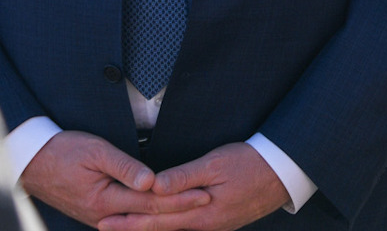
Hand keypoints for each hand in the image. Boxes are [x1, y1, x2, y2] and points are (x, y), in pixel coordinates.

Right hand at [20, 131, 209, 228]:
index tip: (204, 192)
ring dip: (166, 217)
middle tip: (208, 203)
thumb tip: (151, 183)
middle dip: (180, 210)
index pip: (152, 203)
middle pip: (150, 216)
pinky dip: (147, 218)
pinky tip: (161, 217)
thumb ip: (125, 167)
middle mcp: (104, 215)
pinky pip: (128, 219)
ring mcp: (99, 217)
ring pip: (139, 220)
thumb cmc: (62, 151)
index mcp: (106, 200)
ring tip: (192, 211)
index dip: (180, 198)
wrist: (30, 162)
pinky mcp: (96, 214)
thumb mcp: (95, 151)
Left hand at [99, 142, 290, 230]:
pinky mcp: (221, 219)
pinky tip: (160, 223)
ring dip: (148, 228)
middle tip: (103, 226)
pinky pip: (187, 225)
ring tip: (125, 227)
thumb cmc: (250, 163)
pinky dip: (168, 225)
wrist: (283, 172)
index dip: (129, 221)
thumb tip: (154, 186)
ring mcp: (214, 225)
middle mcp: (206, 225)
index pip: (156, 220)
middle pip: (161, 228)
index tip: (104, 220)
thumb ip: (184, 177)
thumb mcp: (216, 164)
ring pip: (174, 229)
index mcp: (202, 213)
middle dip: (131, 228)